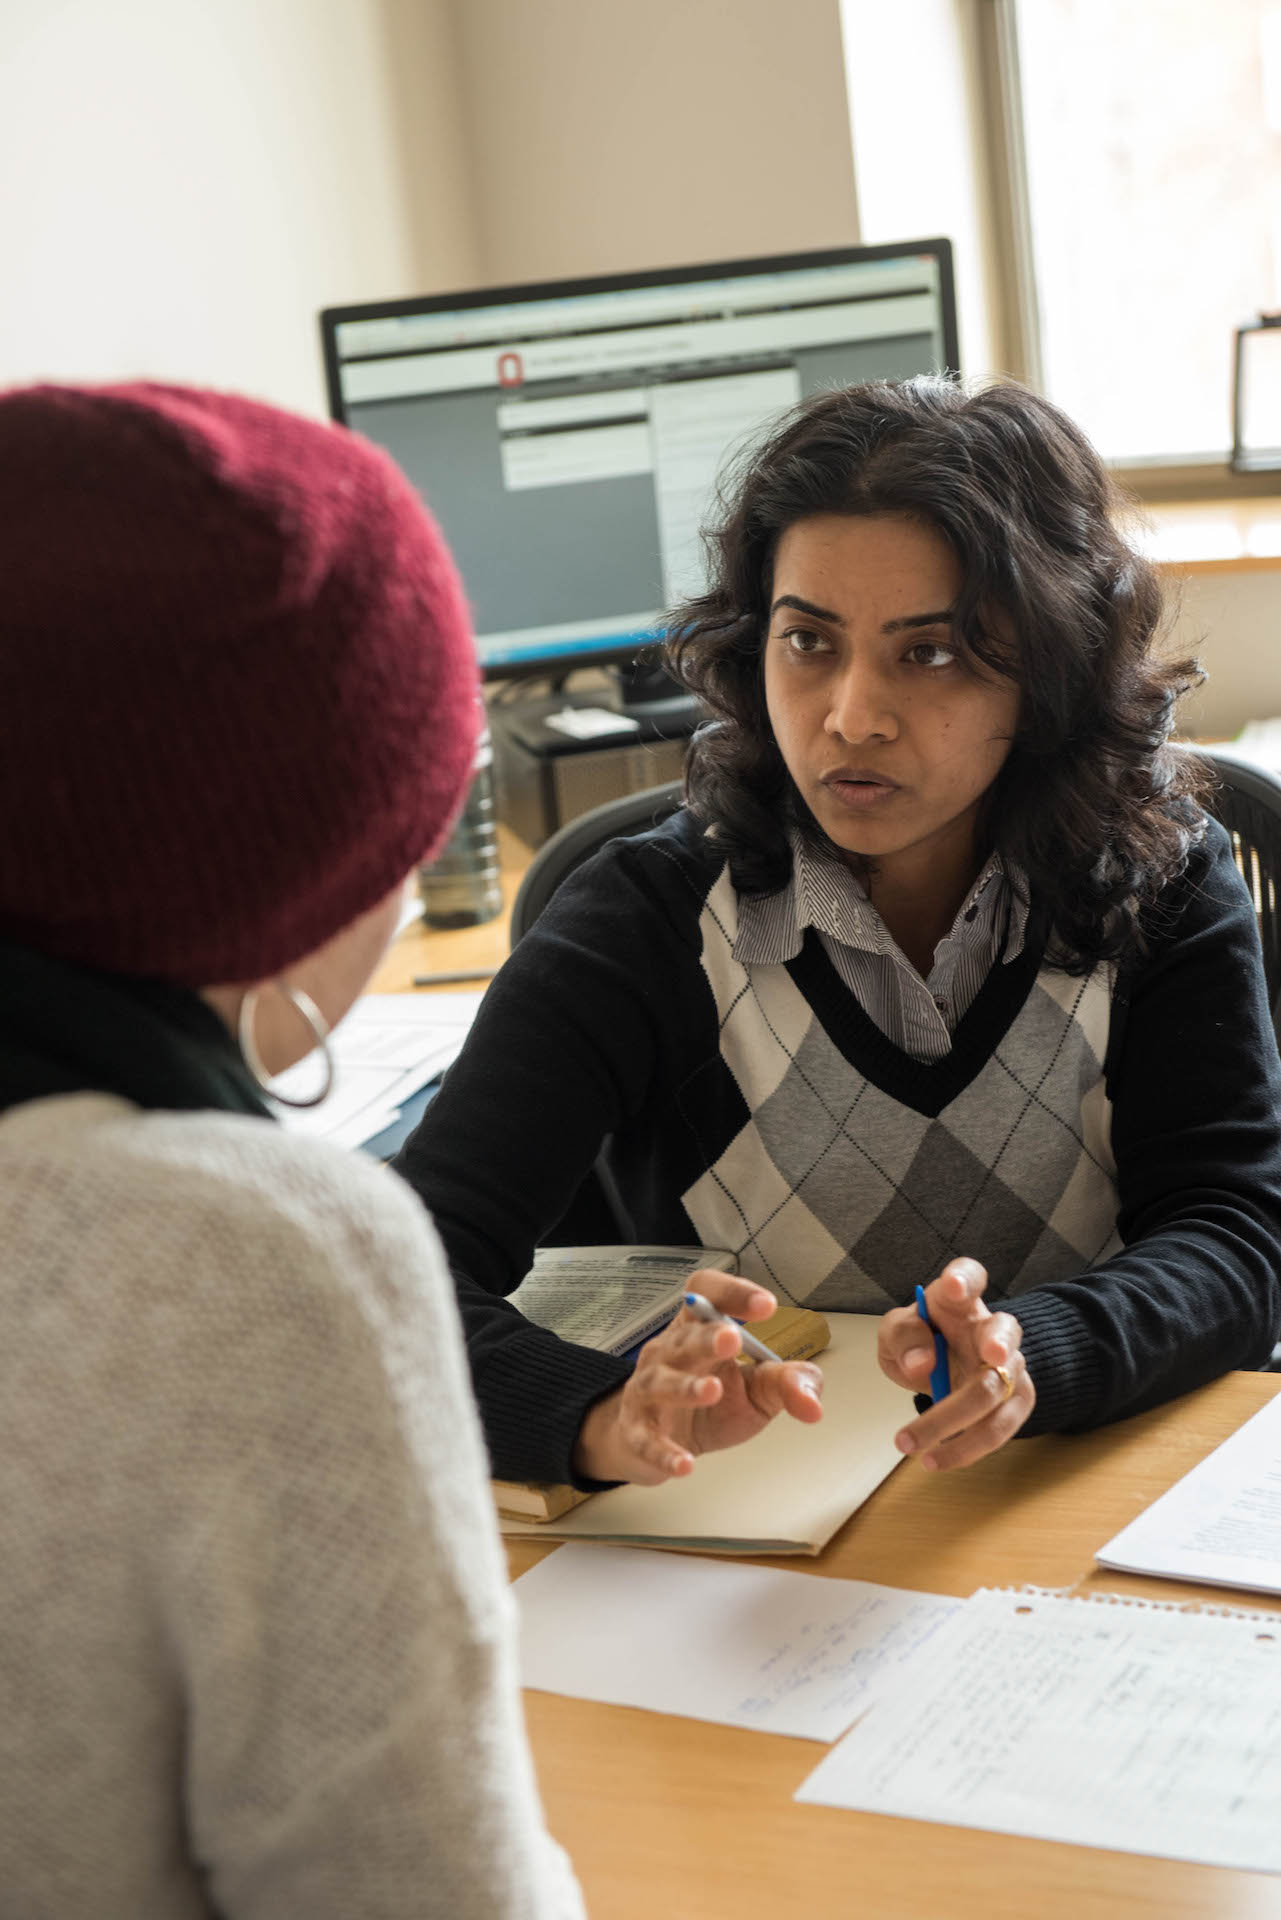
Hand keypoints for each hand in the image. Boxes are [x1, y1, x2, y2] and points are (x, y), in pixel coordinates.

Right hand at [572, 1272, 822, 1484]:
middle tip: (731, 1340)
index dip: (732, 1293)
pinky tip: (685, 1464)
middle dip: (707, 1337)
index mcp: (698, 1331)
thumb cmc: (712, 1408)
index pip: (707, 1294)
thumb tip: (813, 1405)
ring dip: (685, 1387)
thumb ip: (787, 1385)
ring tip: (712, 1391)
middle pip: (684, 1338)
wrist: (656, 1444)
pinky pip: (647, 1441)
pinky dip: (664, 1452)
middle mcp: (668, 1354)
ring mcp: (648, 1393)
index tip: (766, 1306)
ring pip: (660, 1383)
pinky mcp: (637, 1433)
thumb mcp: (757, 1391)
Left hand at [878, 1257, 1034, 1470]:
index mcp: (957, 1300)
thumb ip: (904, 1337)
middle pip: (1004, 1330)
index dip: (965, 1279)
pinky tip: (935, 1459)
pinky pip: (999, 1427)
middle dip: (1001, 1343)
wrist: (942, 1365)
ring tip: (914, 1445)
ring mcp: (1008, 1365)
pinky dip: (966, 1447)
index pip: (970, 1275)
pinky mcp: (1015, 1400)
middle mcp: (989, 1328)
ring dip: (958, 1422)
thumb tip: (922, 1363)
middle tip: (992, 1357)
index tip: (954, 1287)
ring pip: (999, 1389)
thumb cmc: (919, 1340)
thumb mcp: (896, 1333)